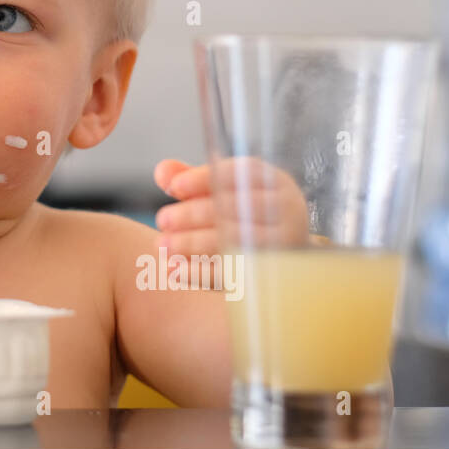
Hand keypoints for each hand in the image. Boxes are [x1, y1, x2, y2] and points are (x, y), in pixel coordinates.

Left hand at [154, 157, 313, 285]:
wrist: (282, 261)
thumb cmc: (242, 215)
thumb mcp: (221, 192)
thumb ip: (190, 179)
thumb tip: (162, 172)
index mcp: (274, 181)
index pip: (240, 172)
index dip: (204, 178)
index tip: (173, 187)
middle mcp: (286, 210)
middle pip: (237, 208)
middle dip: (194, 214)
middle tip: (162, 220)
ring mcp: (285, 245)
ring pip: (236, 242)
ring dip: (194, 243)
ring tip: (162, 244)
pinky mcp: (272, 276)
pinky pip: (235, 275)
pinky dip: (202, 273)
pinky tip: (175, 271)